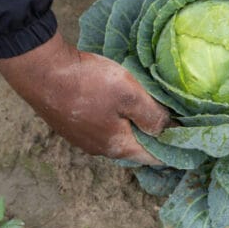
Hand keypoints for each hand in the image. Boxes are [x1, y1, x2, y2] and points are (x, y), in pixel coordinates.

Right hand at [0, 30, 170, 164]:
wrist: (41, 71)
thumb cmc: (88, 82)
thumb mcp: (129, 95)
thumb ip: (152, 115)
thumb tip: (170, 130)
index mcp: (117, 146)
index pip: (152, 156)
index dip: (171, 148)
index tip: (186, 138)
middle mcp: (98, 148)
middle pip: (133, 145)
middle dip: (151, 134)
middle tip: (169, 118)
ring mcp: (81, 137)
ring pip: (115, 134)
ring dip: (131, 124)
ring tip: (145, 107)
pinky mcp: (69, 123)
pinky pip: (100, 124)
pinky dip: (114, 117)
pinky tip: (116, 102)